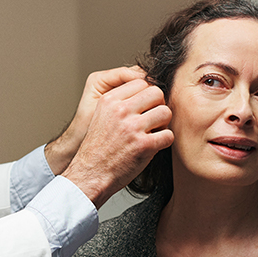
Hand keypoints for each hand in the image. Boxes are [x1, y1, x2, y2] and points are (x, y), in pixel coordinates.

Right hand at [61, 78, 172, 207]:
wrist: (90, 174)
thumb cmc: (98, 149)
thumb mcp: (102, 116)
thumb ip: (121, 103)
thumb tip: (148, 92)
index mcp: (109, 100)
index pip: (141, 82)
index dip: (147, 95)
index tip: (145, 107)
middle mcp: (120, 110)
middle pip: (156, 92)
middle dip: (158, 105)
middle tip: (153, 118)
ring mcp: (132, 127)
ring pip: (166, 112)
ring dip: (163, 124)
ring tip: (153, 132)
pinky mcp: (143, 145)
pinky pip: (168, 135)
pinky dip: (164, 142)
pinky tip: (153, 146)